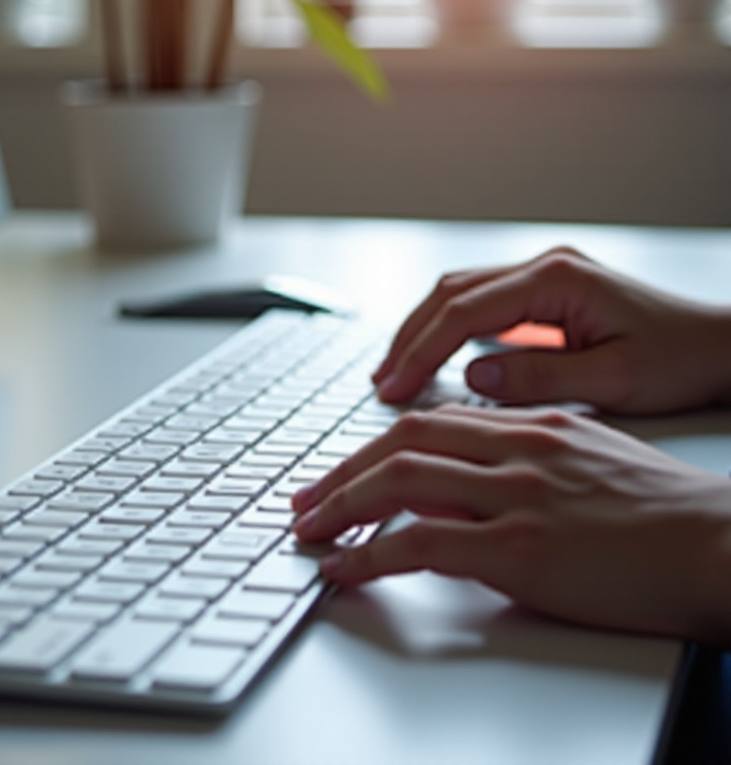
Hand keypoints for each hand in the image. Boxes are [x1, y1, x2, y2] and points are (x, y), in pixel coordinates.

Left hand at [292, 404, 730, 640]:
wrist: (723, 545)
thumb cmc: (666, 513)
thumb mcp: (588, 461)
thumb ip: (523, 462)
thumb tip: (465, 489)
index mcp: (533, 425)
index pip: (431, 423)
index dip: (374, 446)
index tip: (343, 470)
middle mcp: (517, 448)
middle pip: (402, 443)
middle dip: (342, 471)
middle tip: (304, 499)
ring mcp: (518, 494)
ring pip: (401, 482)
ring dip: (340, 505)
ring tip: (307, 530)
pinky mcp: (522, 549)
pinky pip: (422, 545)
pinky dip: (371, 554)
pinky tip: (346, 568)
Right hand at [373, 247, 730, 414]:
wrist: (724, 346)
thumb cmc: (682, 361)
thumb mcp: (614, 382)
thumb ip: (539, 377)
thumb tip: (472, 377)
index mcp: (557, 280)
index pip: (464, 312)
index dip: (422, 351)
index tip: (395, 386)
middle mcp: (545, 267)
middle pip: (450, 293)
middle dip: (409, 337)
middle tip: (383, 381)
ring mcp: (544, 276)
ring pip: (460, 293)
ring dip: (423, 329)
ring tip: (395, 370)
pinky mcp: (547, 294)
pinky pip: (481, 303)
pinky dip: (449, 329)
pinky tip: (434, 355)